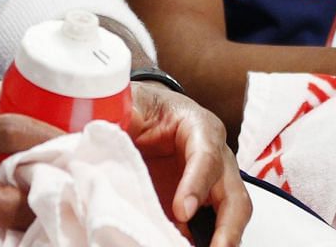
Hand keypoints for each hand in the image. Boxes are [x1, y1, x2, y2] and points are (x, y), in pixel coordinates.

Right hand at [0, 82, 63, 244]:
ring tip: (40, 219)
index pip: (8, 131)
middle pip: (1, 203)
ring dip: (17, 228)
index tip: (71, 142)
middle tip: (58, 195)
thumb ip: (1, 100)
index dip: (45, 137)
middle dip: (34, 204)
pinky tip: (9, 234)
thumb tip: (51, 96)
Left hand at [124, 82, 250, 246]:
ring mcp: (210, 185)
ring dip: (222, 239)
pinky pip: (207, 229)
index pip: (207, 156)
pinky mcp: (198, 207)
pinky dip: (202, 243)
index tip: (182, 210)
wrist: (147, 115)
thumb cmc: (147, 107)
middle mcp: (215, 158)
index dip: (197, 184)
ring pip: (230, 215)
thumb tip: (102, 127)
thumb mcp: (132, 103)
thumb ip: (122, 113)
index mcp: (199, 128)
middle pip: (233, 194)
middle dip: (228, 226)